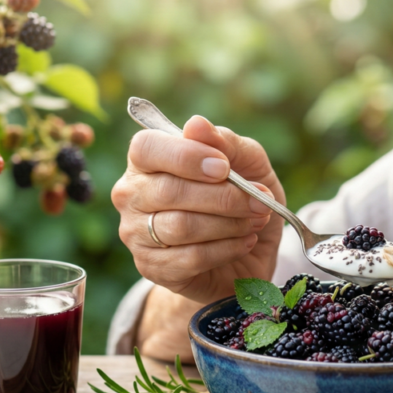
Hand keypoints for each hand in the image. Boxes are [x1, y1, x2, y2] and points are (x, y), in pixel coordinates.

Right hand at [112, 116, 284, 305]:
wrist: (247, 253)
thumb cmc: (240, 198)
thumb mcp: (248, 163)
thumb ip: (225, 142)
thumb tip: (195, 124)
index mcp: (146, 160)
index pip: (147, 148)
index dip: (186, 156)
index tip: (224, 167)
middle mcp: (132, 194)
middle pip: (169, 191)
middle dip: (224, 197)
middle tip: (261, 201)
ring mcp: (136, 234)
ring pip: (181, 226)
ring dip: (229, 224)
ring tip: (255, 221)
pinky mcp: (152, 267)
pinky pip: (190, 258)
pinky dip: (227, 249)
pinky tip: (245, 242)